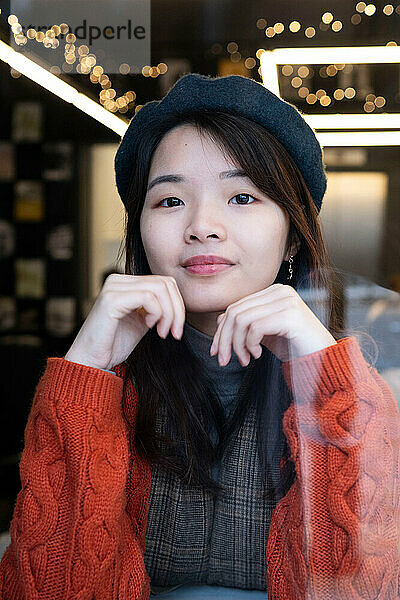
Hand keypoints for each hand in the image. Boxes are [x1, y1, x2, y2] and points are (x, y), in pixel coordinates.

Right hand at [64, 274, 185, 370]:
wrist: (91, 361)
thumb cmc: (113, 344)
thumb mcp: (142, 321)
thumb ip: (156, 308)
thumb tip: (178, 303)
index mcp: (125, 283)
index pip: (163, 282)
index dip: (177, 304)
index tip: (176, 328)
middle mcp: (118, 280)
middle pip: (165, 283)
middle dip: (177, 309)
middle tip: (174, 332)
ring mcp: (113, 288)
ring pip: (159, 289)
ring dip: (169, 313)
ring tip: (162, 332)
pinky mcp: (111, 299)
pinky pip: (147, 297)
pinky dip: (156, 313)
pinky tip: (149, 327)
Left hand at [209, 283, 336, 365]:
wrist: (324, 361)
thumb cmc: (296, 348)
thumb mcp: (265, 334)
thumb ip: (246, 324)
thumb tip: (219, 320)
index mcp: (273, 292)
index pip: (236, 307)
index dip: (221, 331)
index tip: (217, 353)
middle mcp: (280, 291)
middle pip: (235, 312)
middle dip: (224, 339)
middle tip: (224, 360)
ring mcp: (287, 301)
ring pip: (241, 320)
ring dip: (237, 344)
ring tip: (245, 359)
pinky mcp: (290, 315)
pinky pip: (255, 327)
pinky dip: (250, 344)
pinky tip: (258, 355)